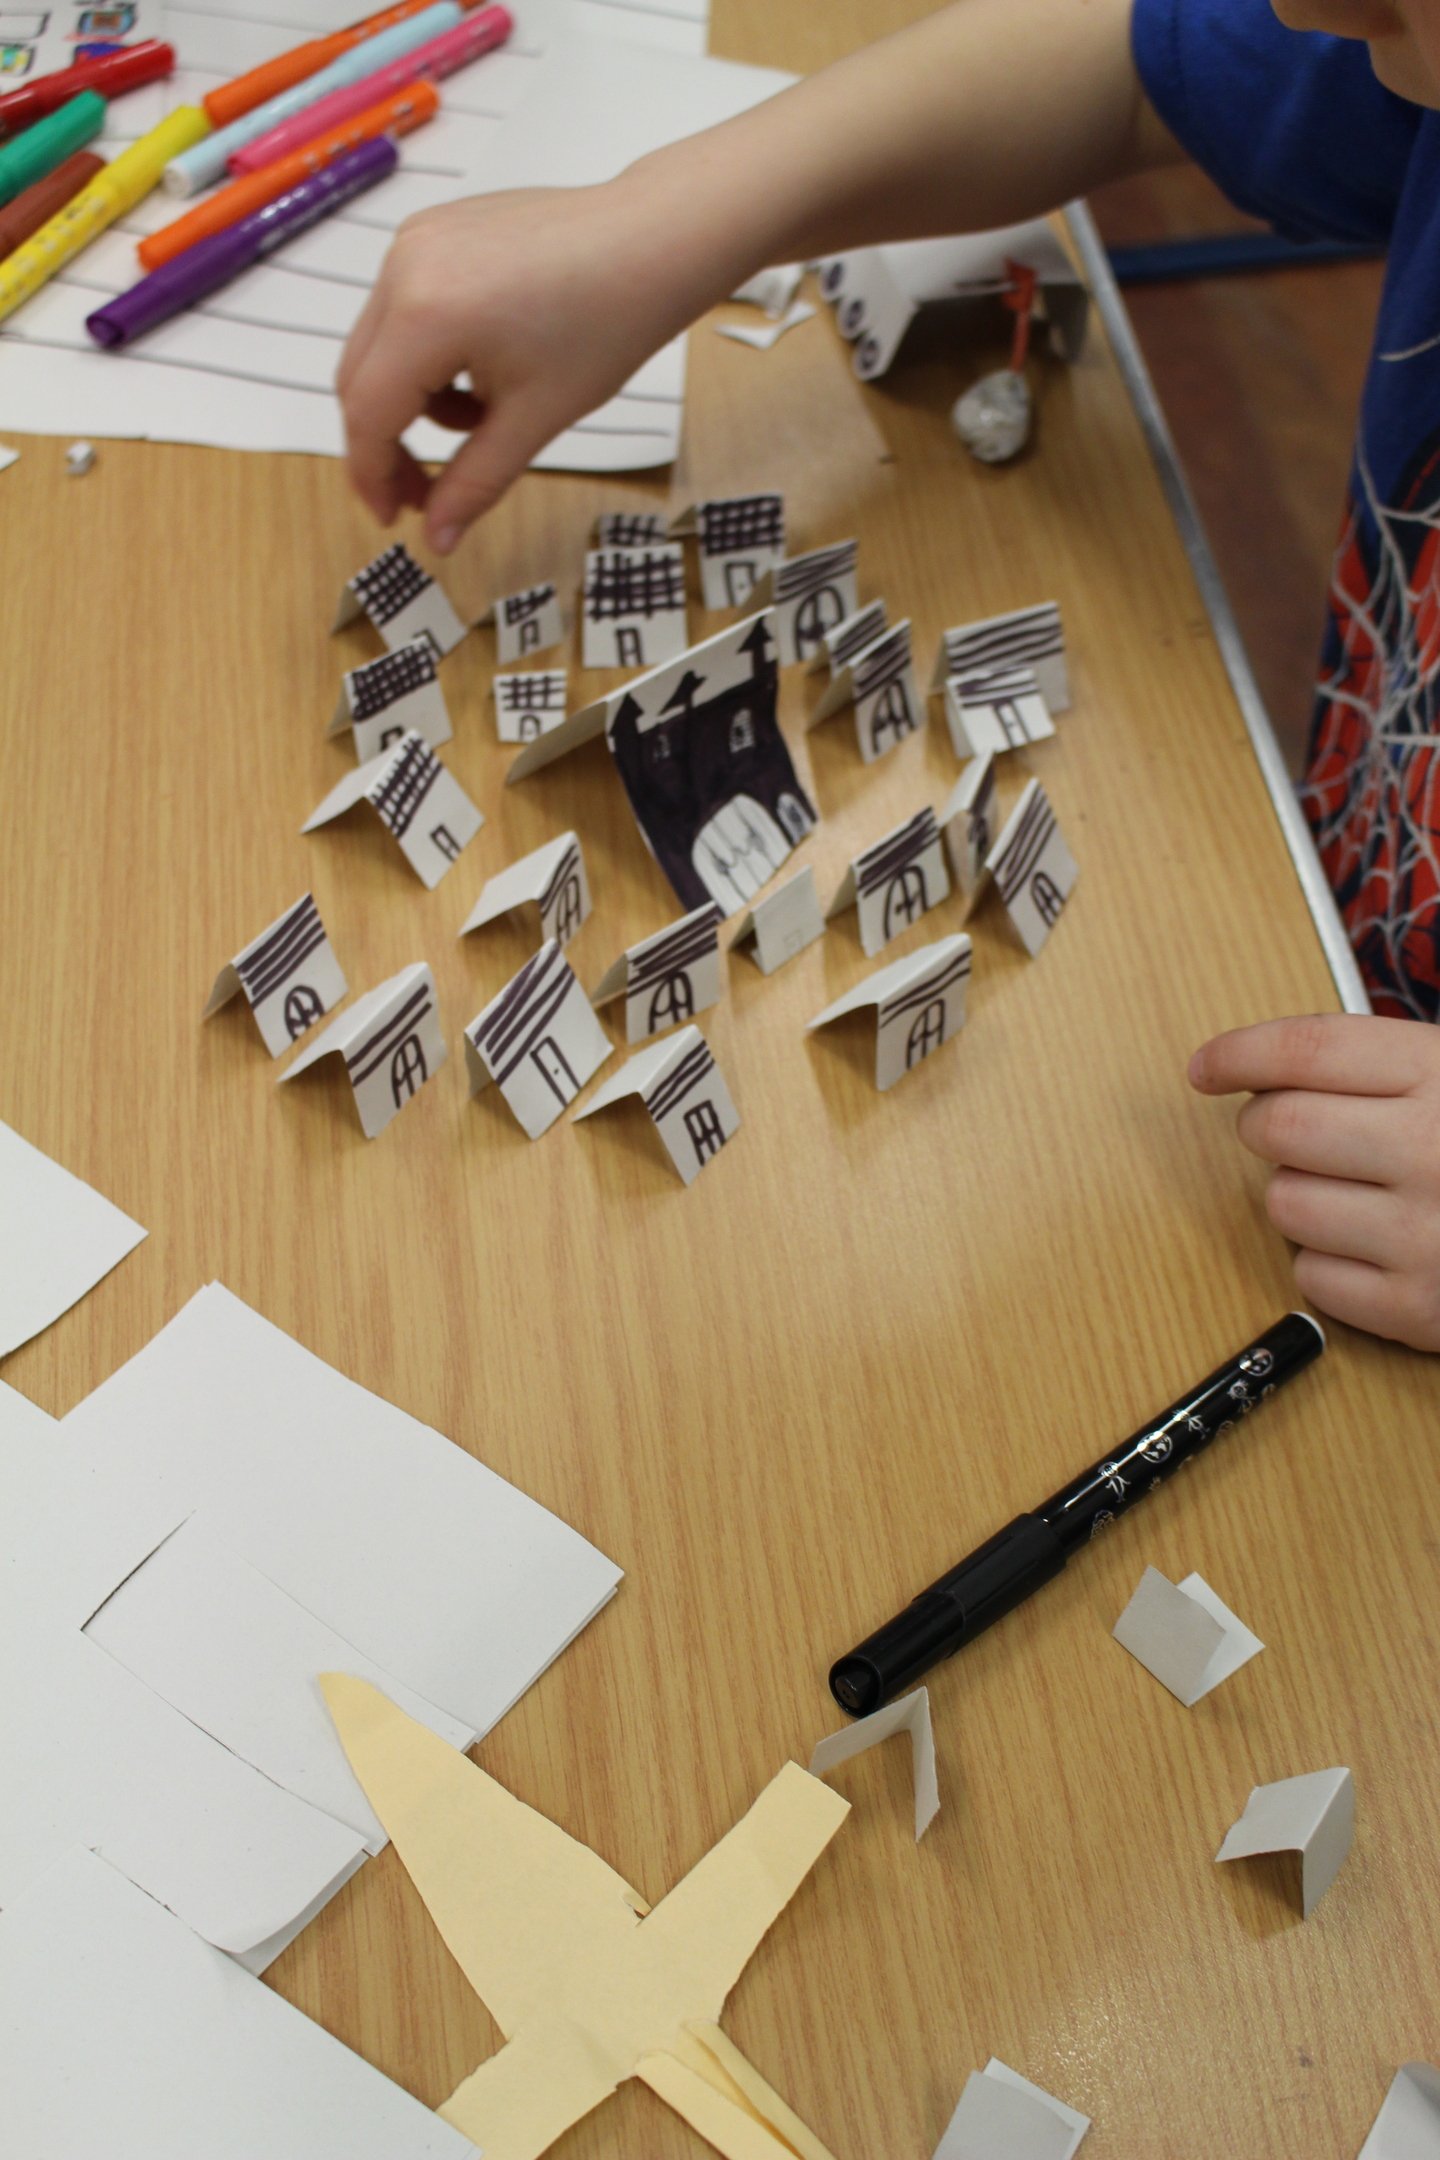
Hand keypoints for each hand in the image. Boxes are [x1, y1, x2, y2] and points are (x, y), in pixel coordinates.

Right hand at [336, 179, 735, 552]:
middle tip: (425, 494)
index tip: (395, 517)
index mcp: (425, 314)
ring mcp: (416, 240)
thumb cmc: (609, 319)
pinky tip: (483, 372)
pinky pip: (404, 309)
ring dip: (413, 401)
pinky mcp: (434, 231)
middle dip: (387, 445)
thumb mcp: (535, 418)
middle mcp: (404, 266)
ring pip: (380, 346)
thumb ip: (474, 484)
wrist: (652, 241)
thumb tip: (436, 538)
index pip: (367, 414)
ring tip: (482, 419)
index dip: (374, 477)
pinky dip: (427, 356)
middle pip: (359, 380)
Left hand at [1189, 1014, 1439, 1350]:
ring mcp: (1424, 1234)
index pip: (1307, 1050)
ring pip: (1283, 1203)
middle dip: (1268, 1126)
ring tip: (1360, 1194)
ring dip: (1301, 1196)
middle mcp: (1431, 1150)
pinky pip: (1310, 1278)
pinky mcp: (1417, 1309)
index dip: (1239, 1053)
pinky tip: (1377, 1247)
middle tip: (1297, 1132)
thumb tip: (1261, 1070)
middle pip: (1277, 1127)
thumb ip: (1382, 1068)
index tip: (1206, 1067)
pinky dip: (1328, 1264)